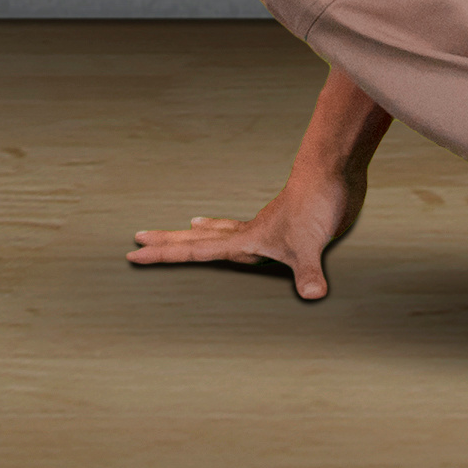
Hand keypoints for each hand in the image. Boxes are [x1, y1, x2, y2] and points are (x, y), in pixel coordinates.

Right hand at [124, 160, 367, 301]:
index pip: (195, 250)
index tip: (134, 254)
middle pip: (199, 238)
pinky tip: (248, 232)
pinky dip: (239, 231)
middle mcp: (250, 233)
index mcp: (245, 239)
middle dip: (168, 241)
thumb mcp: (311, 243)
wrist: (333, 171)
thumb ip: (309, 272)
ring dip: (203, 232)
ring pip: (224, 231)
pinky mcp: (286, 224)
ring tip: (188, 226)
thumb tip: (313, 296)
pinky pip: (251, 230)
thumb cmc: (317, 204)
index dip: (163, 254)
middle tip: (139, 239)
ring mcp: (267, 227)